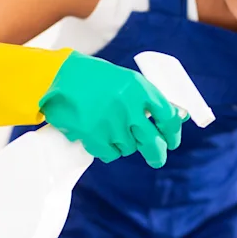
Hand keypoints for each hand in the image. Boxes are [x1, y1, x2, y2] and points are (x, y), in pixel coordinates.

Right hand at [39, 51, 187, 167]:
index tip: (172, 141)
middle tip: (157, 159)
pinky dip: (107, 149)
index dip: (173, 133)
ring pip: (129, 148)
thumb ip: (148, 100)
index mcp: (140, 89)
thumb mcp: (127, 81)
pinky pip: (111, 154)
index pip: (168, 118)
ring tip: (109, 127)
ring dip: (124, 143)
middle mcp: (129, 107)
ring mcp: (112, 124)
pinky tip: (98, 134)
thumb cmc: (95, 78)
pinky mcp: (95, 137)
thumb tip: (176, 117)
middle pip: (154, 143)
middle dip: (157, 154)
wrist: (60, 78)